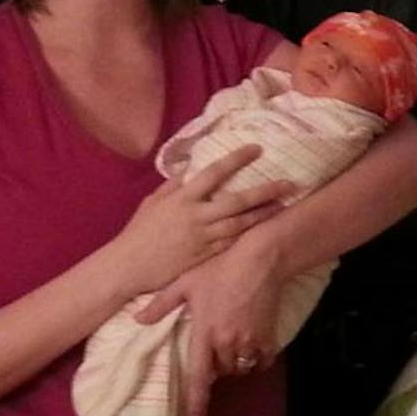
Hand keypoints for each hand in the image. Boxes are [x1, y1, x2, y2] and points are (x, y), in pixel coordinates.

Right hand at [112, 146, 289, 293]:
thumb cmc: (138, 233)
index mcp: (182, 198)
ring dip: (263, 215)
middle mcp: (195, 215)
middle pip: (237, 201)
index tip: (256, 148)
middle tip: (288, 183)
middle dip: (264, 191)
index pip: (214, 172)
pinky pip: (231, 245)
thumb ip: (173, 186)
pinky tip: (263, 231)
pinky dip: (247, 236)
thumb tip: (190, 168)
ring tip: (283, 206)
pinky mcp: (204, 257)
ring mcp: (202, 238)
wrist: (127, 267)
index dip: (237, 159)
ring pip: (240, 224)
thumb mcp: (153, 203)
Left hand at [139, 235, 285, 415]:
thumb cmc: (219, 269)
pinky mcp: (268, 337)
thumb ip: (161, 304)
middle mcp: (226, 343)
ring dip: (235, 361)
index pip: (198, 377)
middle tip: (214, 342)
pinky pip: (262, 360)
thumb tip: (137, 319)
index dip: (196, 403)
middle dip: (215, 364)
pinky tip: (253, 342)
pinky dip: (257, 357)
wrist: (259, 260)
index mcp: (204, 333)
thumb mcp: (185, 283)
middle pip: (220, 371)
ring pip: (240, 367)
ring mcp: (249, 341)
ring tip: (232, 340)